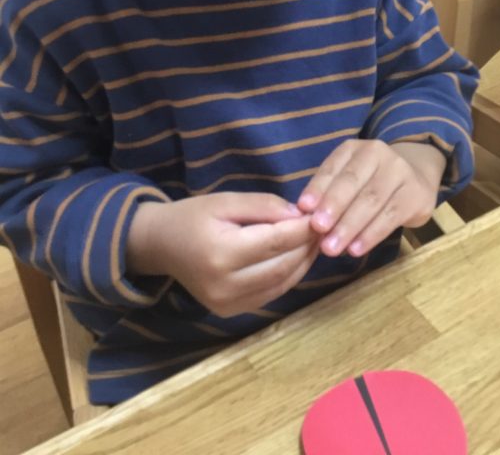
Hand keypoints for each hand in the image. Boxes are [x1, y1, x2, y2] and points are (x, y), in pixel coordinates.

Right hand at [127, 193, 319, 316]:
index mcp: (220, 253)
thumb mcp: (225, 200)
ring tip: (315, 241)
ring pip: (281, 284)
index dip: (303, 230)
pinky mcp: (230, 312)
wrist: (160, 245)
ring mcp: (227, 304)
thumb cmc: (192, 217)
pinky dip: (289, 276)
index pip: (275, 242)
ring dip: (303, 263)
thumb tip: (300, 217)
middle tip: (324, 227)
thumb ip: (264, 206)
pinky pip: (271, 294)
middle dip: (307, 246)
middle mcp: (224, 285)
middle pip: (282, 266)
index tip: (322, 216)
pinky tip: (298, 258)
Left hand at [297, 140, 445, 257]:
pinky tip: (356, 249)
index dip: (318, 187)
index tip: (303, 208)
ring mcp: (400, 172)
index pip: (333, 167)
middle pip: (353, 183)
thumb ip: (327, 193)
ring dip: (349, 226)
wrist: (415, 176)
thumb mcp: (347, 179)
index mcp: (354, 149)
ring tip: (332, 248)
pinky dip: (371, 234)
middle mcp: (378, 154)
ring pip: (371, 200)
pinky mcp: (416, 195)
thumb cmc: (370, 181)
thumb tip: (302, 216)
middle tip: (317, 229)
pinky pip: (391, 216)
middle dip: (333, 207)